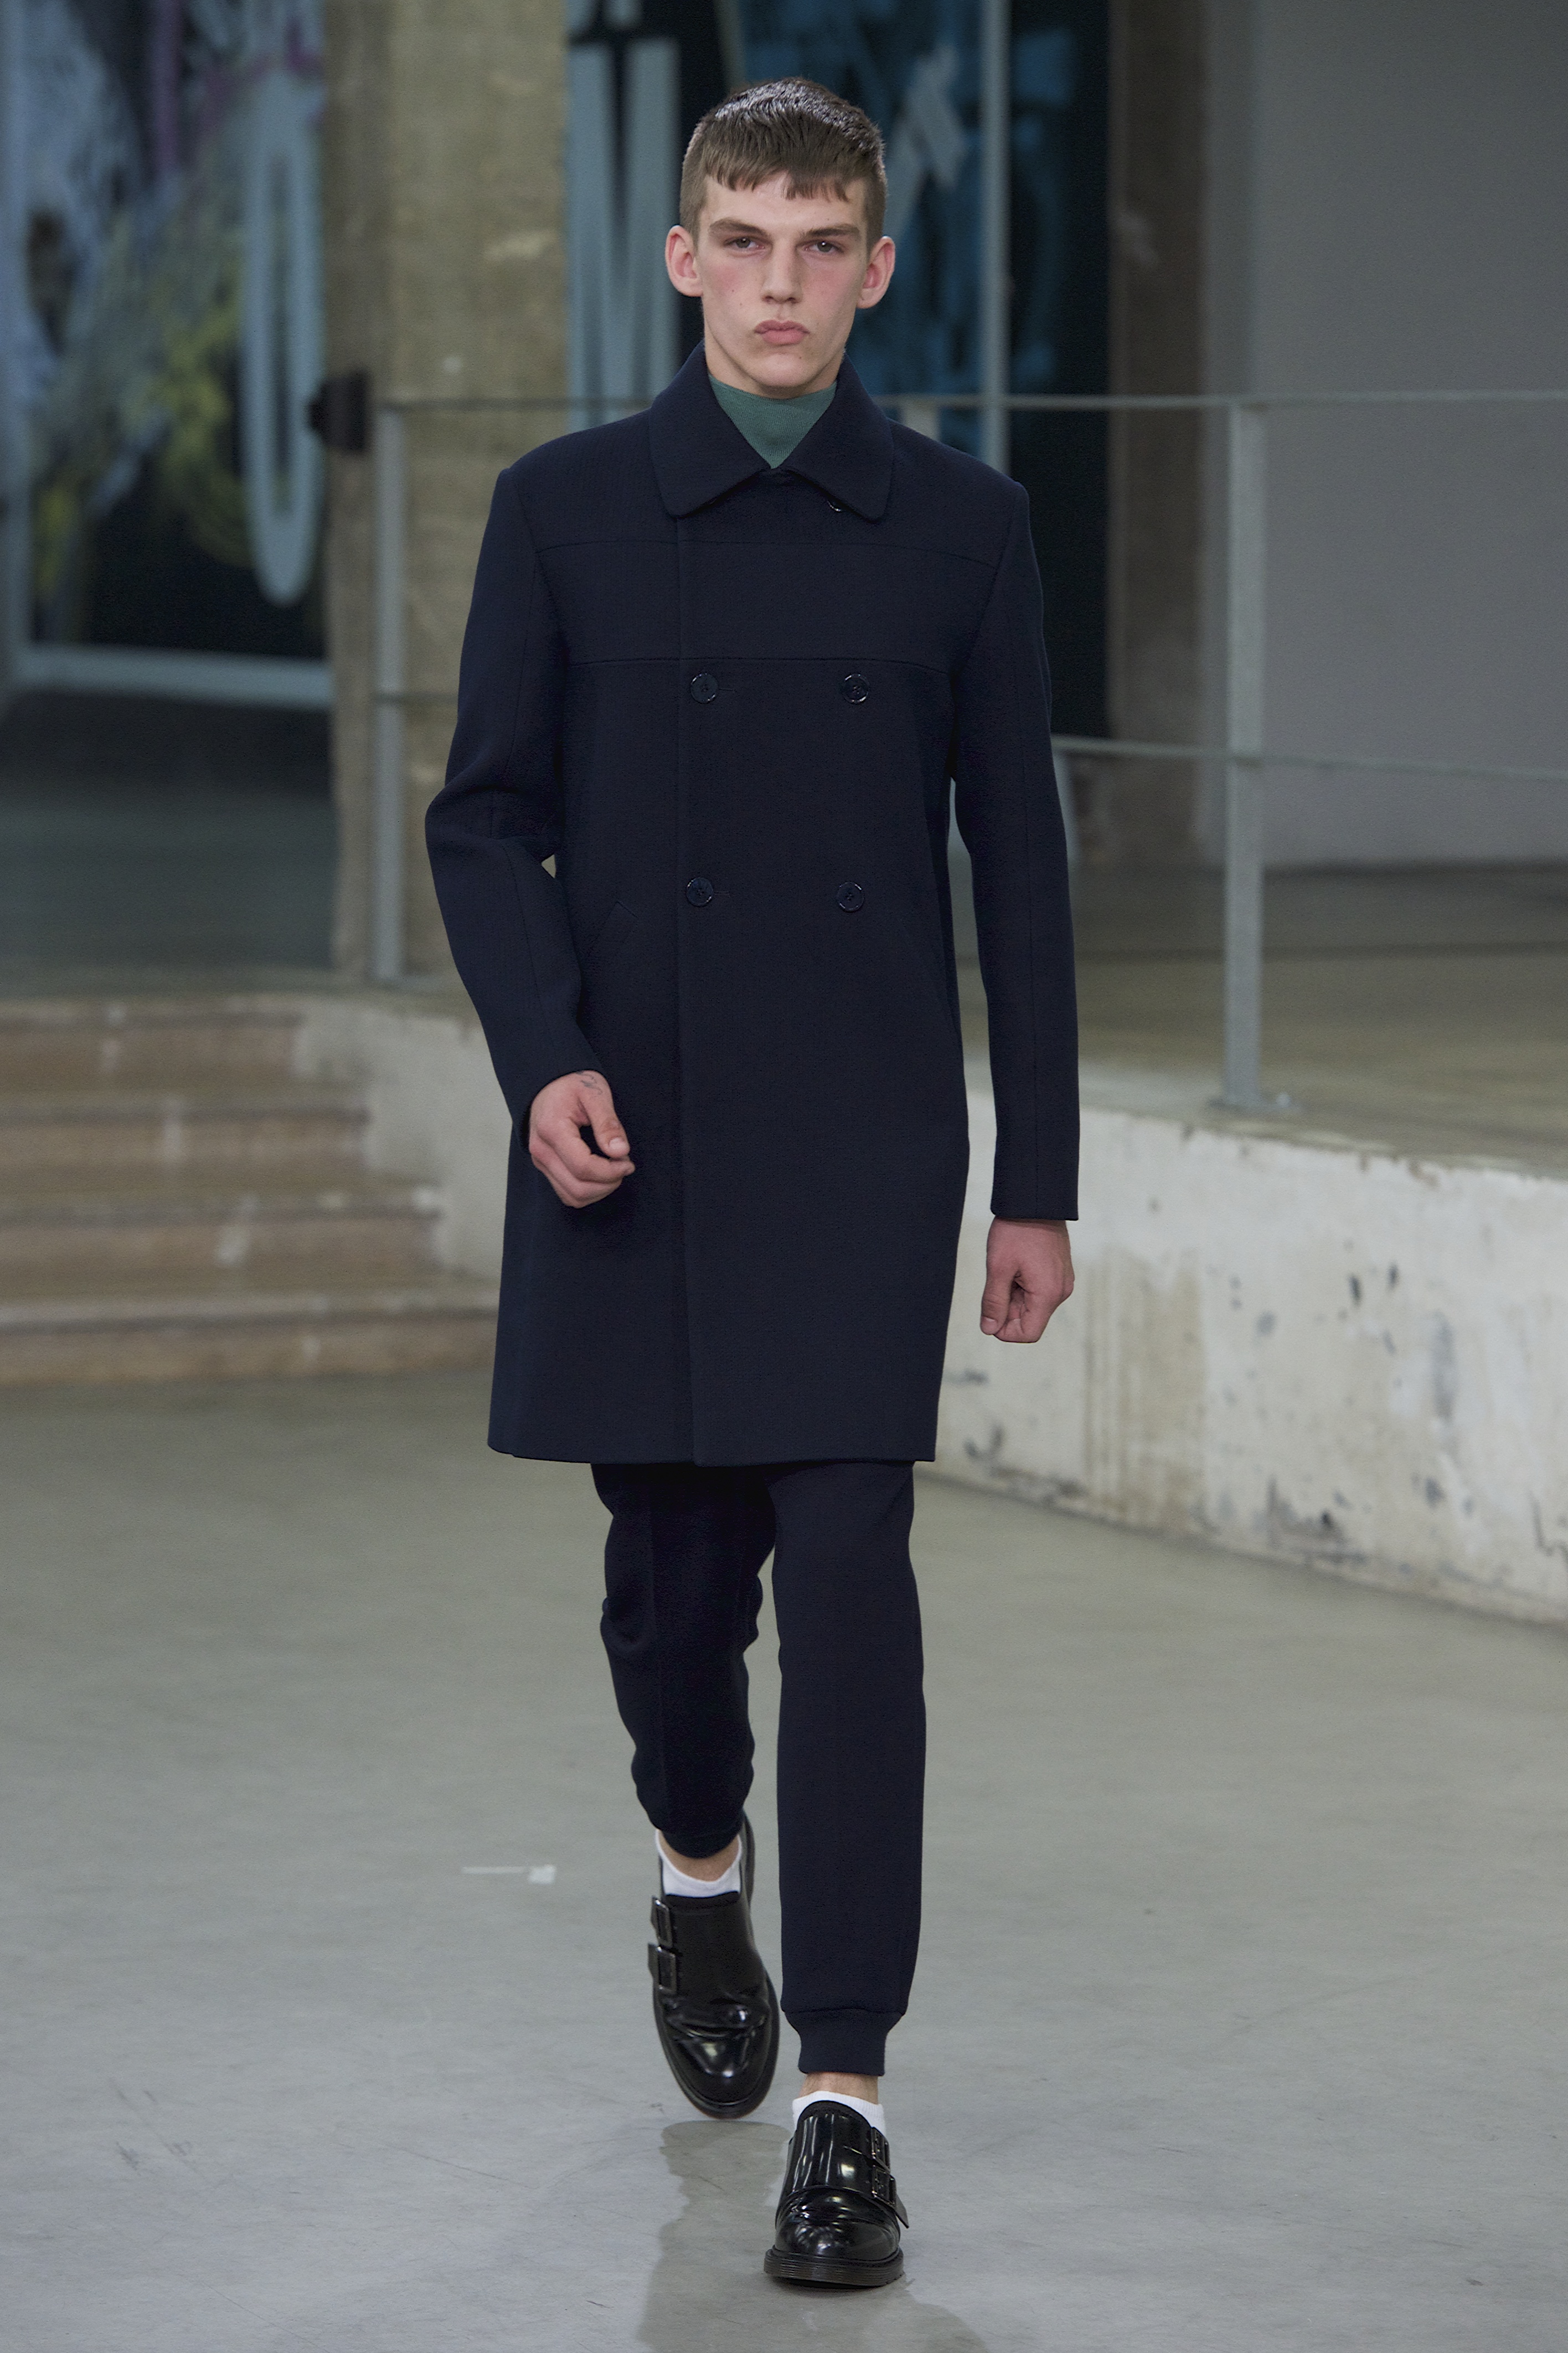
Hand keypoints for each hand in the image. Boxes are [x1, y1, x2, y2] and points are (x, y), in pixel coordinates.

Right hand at [528, 1071, 634, 1207]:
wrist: (549, 1082)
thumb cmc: (573, 1083)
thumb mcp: (595, 1094)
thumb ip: (608, 1123)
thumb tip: (620, 1152)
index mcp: (552, 1130)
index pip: (583, 1167)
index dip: (610, 1171)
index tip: (628, 1162)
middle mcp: (541, 1150)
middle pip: (577, 1188)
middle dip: (608, 1183)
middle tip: (624, 1165)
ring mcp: (540, 1161)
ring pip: (571, 1196)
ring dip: (599, 1191)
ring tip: (613, 1170)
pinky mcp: (544, 1166)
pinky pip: (566, 1192)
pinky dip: (587, 1191)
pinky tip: (600, 1174)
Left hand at [980, 1217, 1073, 1342]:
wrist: (1036, 1201)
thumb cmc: (1016, 1231)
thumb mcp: (998, 1268)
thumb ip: (993, 1302)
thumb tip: (989, 1329)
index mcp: (1048, 1294)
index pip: (1028, 1333)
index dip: (1005, 1331)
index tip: (990, 1312)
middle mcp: (1061, 1292)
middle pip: (1030, 1319)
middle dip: (1008, 1309)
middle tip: (996, 1281)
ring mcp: (1062, 1282)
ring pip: (1033, 1305)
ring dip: (1014, 1296)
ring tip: (1007, 1270)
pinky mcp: (1060, 1273)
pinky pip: (1039, 1291)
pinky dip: (1023, 1286)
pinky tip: (1015, 1266)